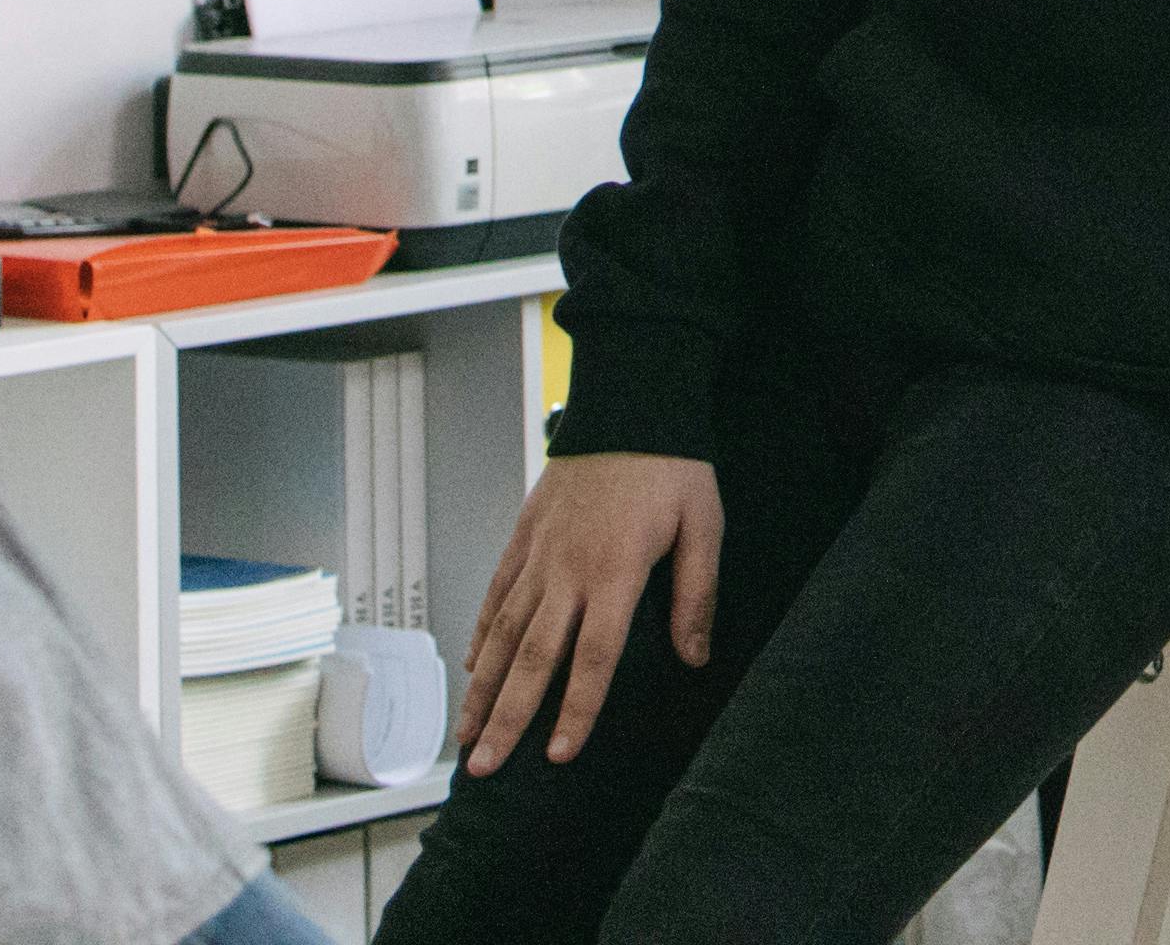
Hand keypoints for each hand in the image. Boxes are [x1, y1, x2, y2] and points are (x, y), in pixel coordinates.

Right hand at [461, 450, 722, 774]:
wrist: (630, 401)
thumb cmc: (673, 465)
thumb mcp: (704, 526)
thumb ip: (697, 595)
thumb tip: (695, 658)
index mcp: (616, 573)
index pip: (594, 658)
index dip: (576, 709)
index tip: (558, 755)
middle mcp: (568, 570)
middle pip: (533, 658)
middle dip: (509, 718)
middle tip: (485, 769)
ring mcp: (540, 553)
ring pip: (502, 633)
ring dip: (483, 688)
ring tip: (466, 735)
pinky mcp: (525, 534)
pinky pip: (497, 592)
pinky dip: (481, 633)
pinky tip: (473, 666)